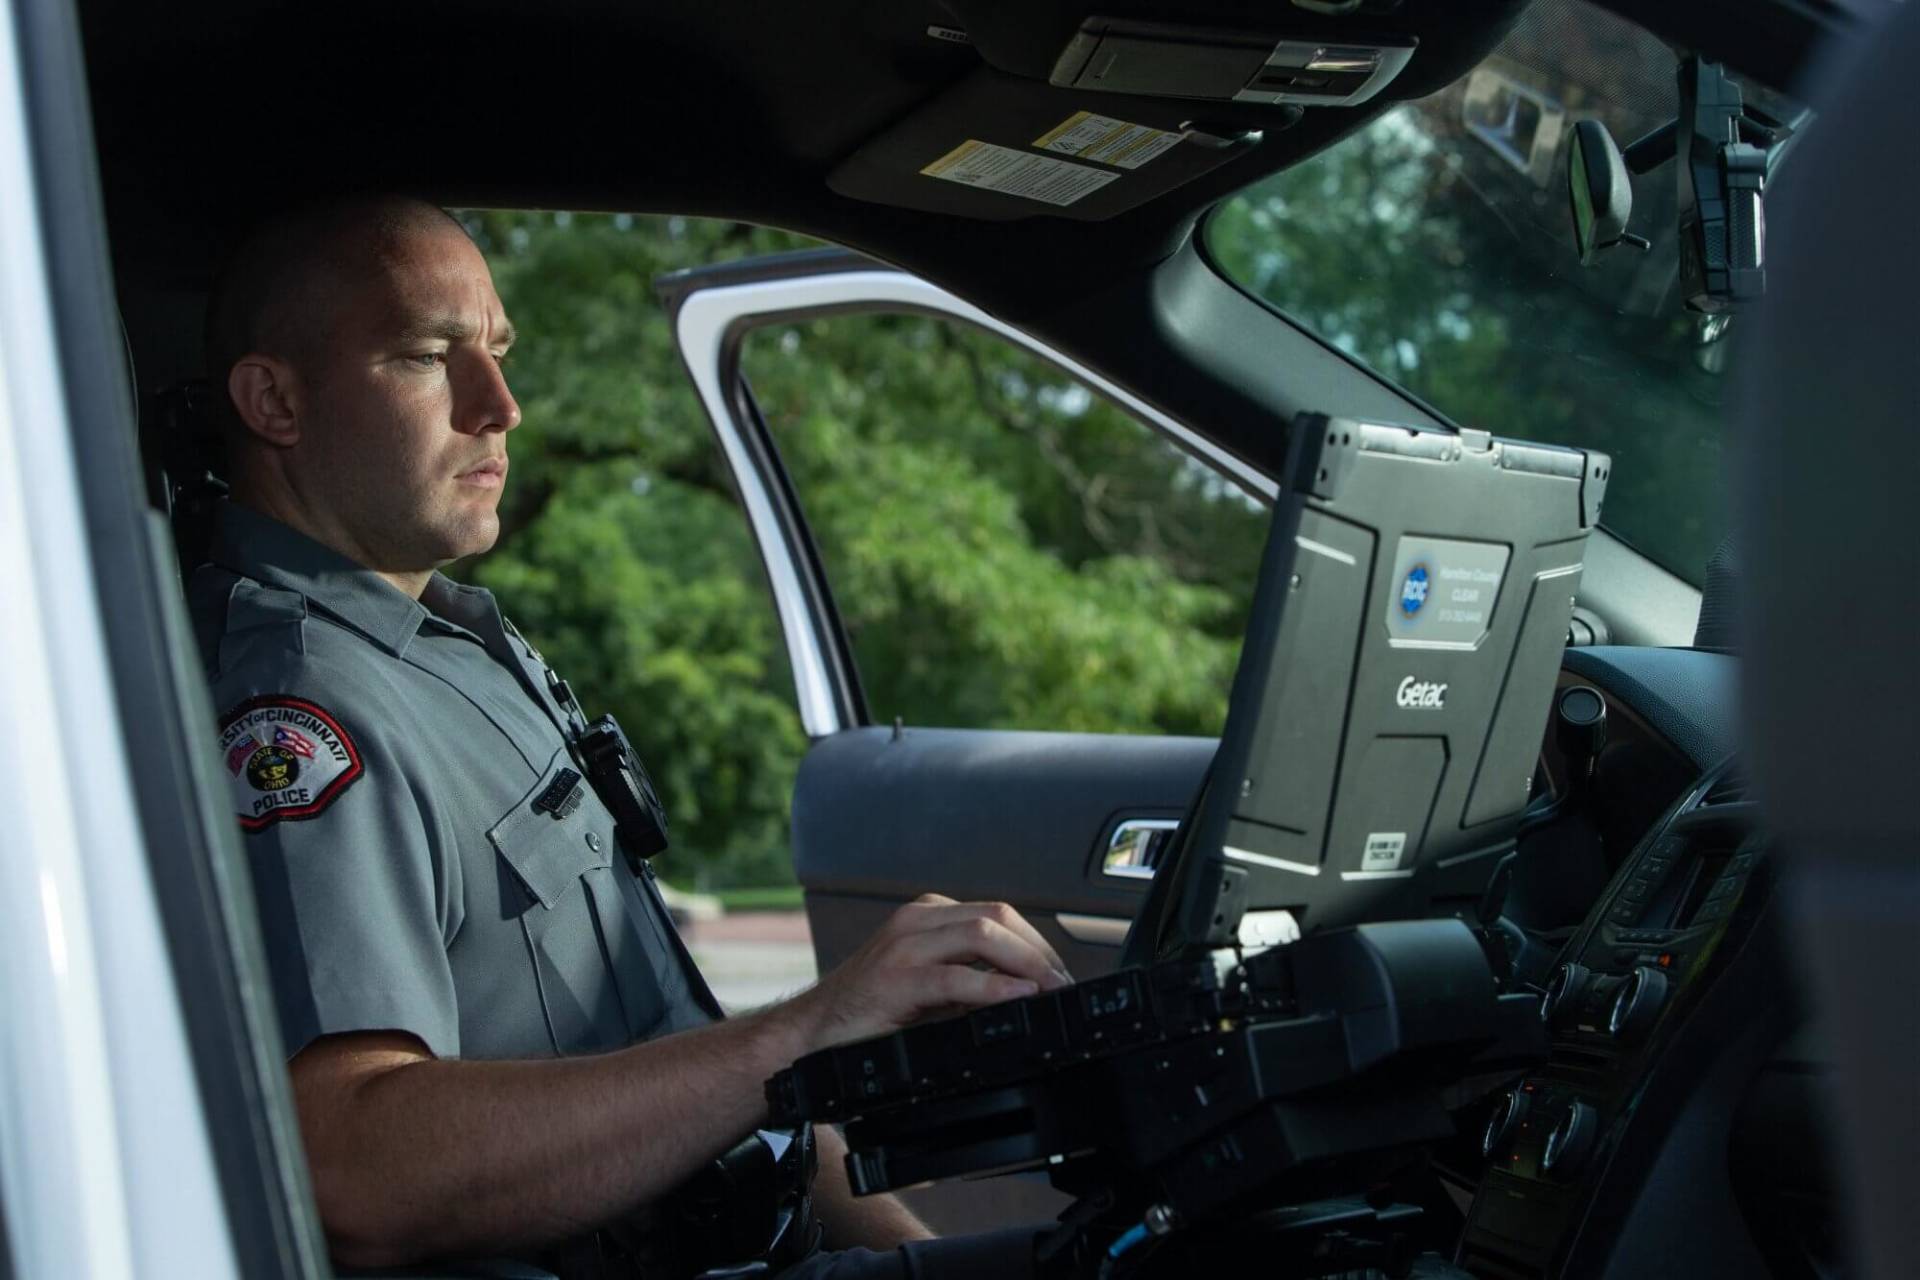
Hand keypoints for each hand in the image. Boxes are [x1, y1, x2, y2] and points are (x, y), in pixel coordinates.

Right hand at [781, 894, 1074, 1052]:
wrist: (808, 1038)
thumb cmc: (868, 1017)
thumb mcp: (931, 993)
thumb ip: (974, 986)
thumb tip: (1031, 996)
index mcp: (926, 917)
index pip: (998, 915)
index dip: (1038, 944)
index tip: (1062, 977)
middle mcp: (916, 921)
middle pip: (997, 918)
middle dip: (1041, 953)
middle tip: (1065, 988)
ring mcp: (903, 945)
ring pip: (982, 934)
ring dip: (1027, 963)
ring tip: (1050, 992)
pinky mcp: (894, 978)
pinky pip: (954, 976)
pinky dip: (994, 986)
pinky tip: (1017, 998)